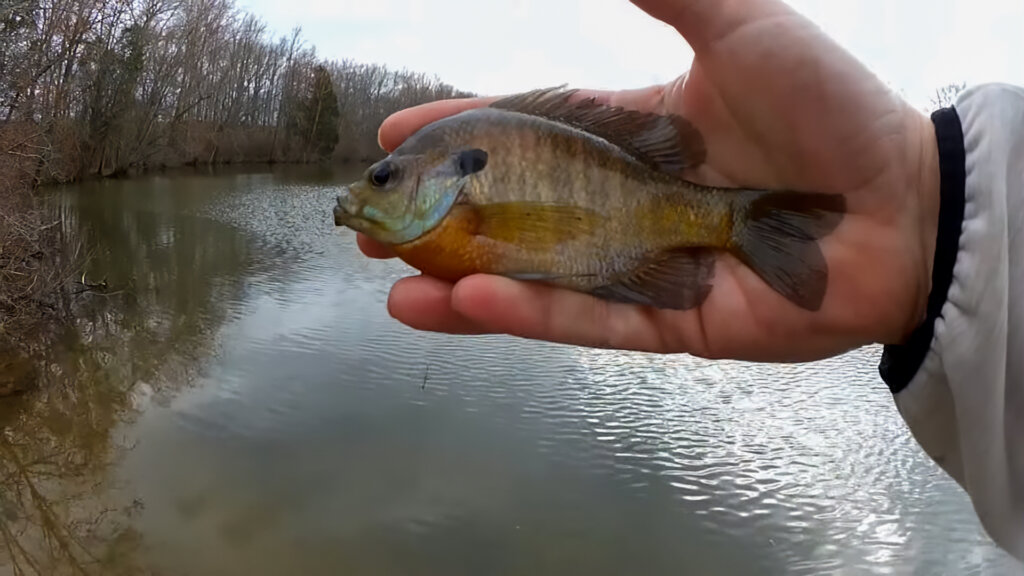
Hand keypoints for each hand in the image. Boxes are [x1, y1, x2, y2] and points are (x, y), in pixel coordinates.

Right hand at [356, 0, 940, 362]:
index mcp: (632, 135)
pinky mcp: (668, 321)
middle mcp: (624, 204)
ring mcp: (642, 267)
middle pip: (513, 217)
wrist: (907, 206)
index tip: (397, 135)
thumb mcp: (741, 28)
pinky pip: (587, 319)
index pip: (526, 133)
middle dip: (440, 222)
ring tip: (394, 286)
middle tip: (372, 227)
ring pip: (535, 279)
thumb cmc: (830, 110)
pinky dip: (528, 313)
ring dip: (462, 283)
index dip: (461, 134)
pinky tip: (468, 301)